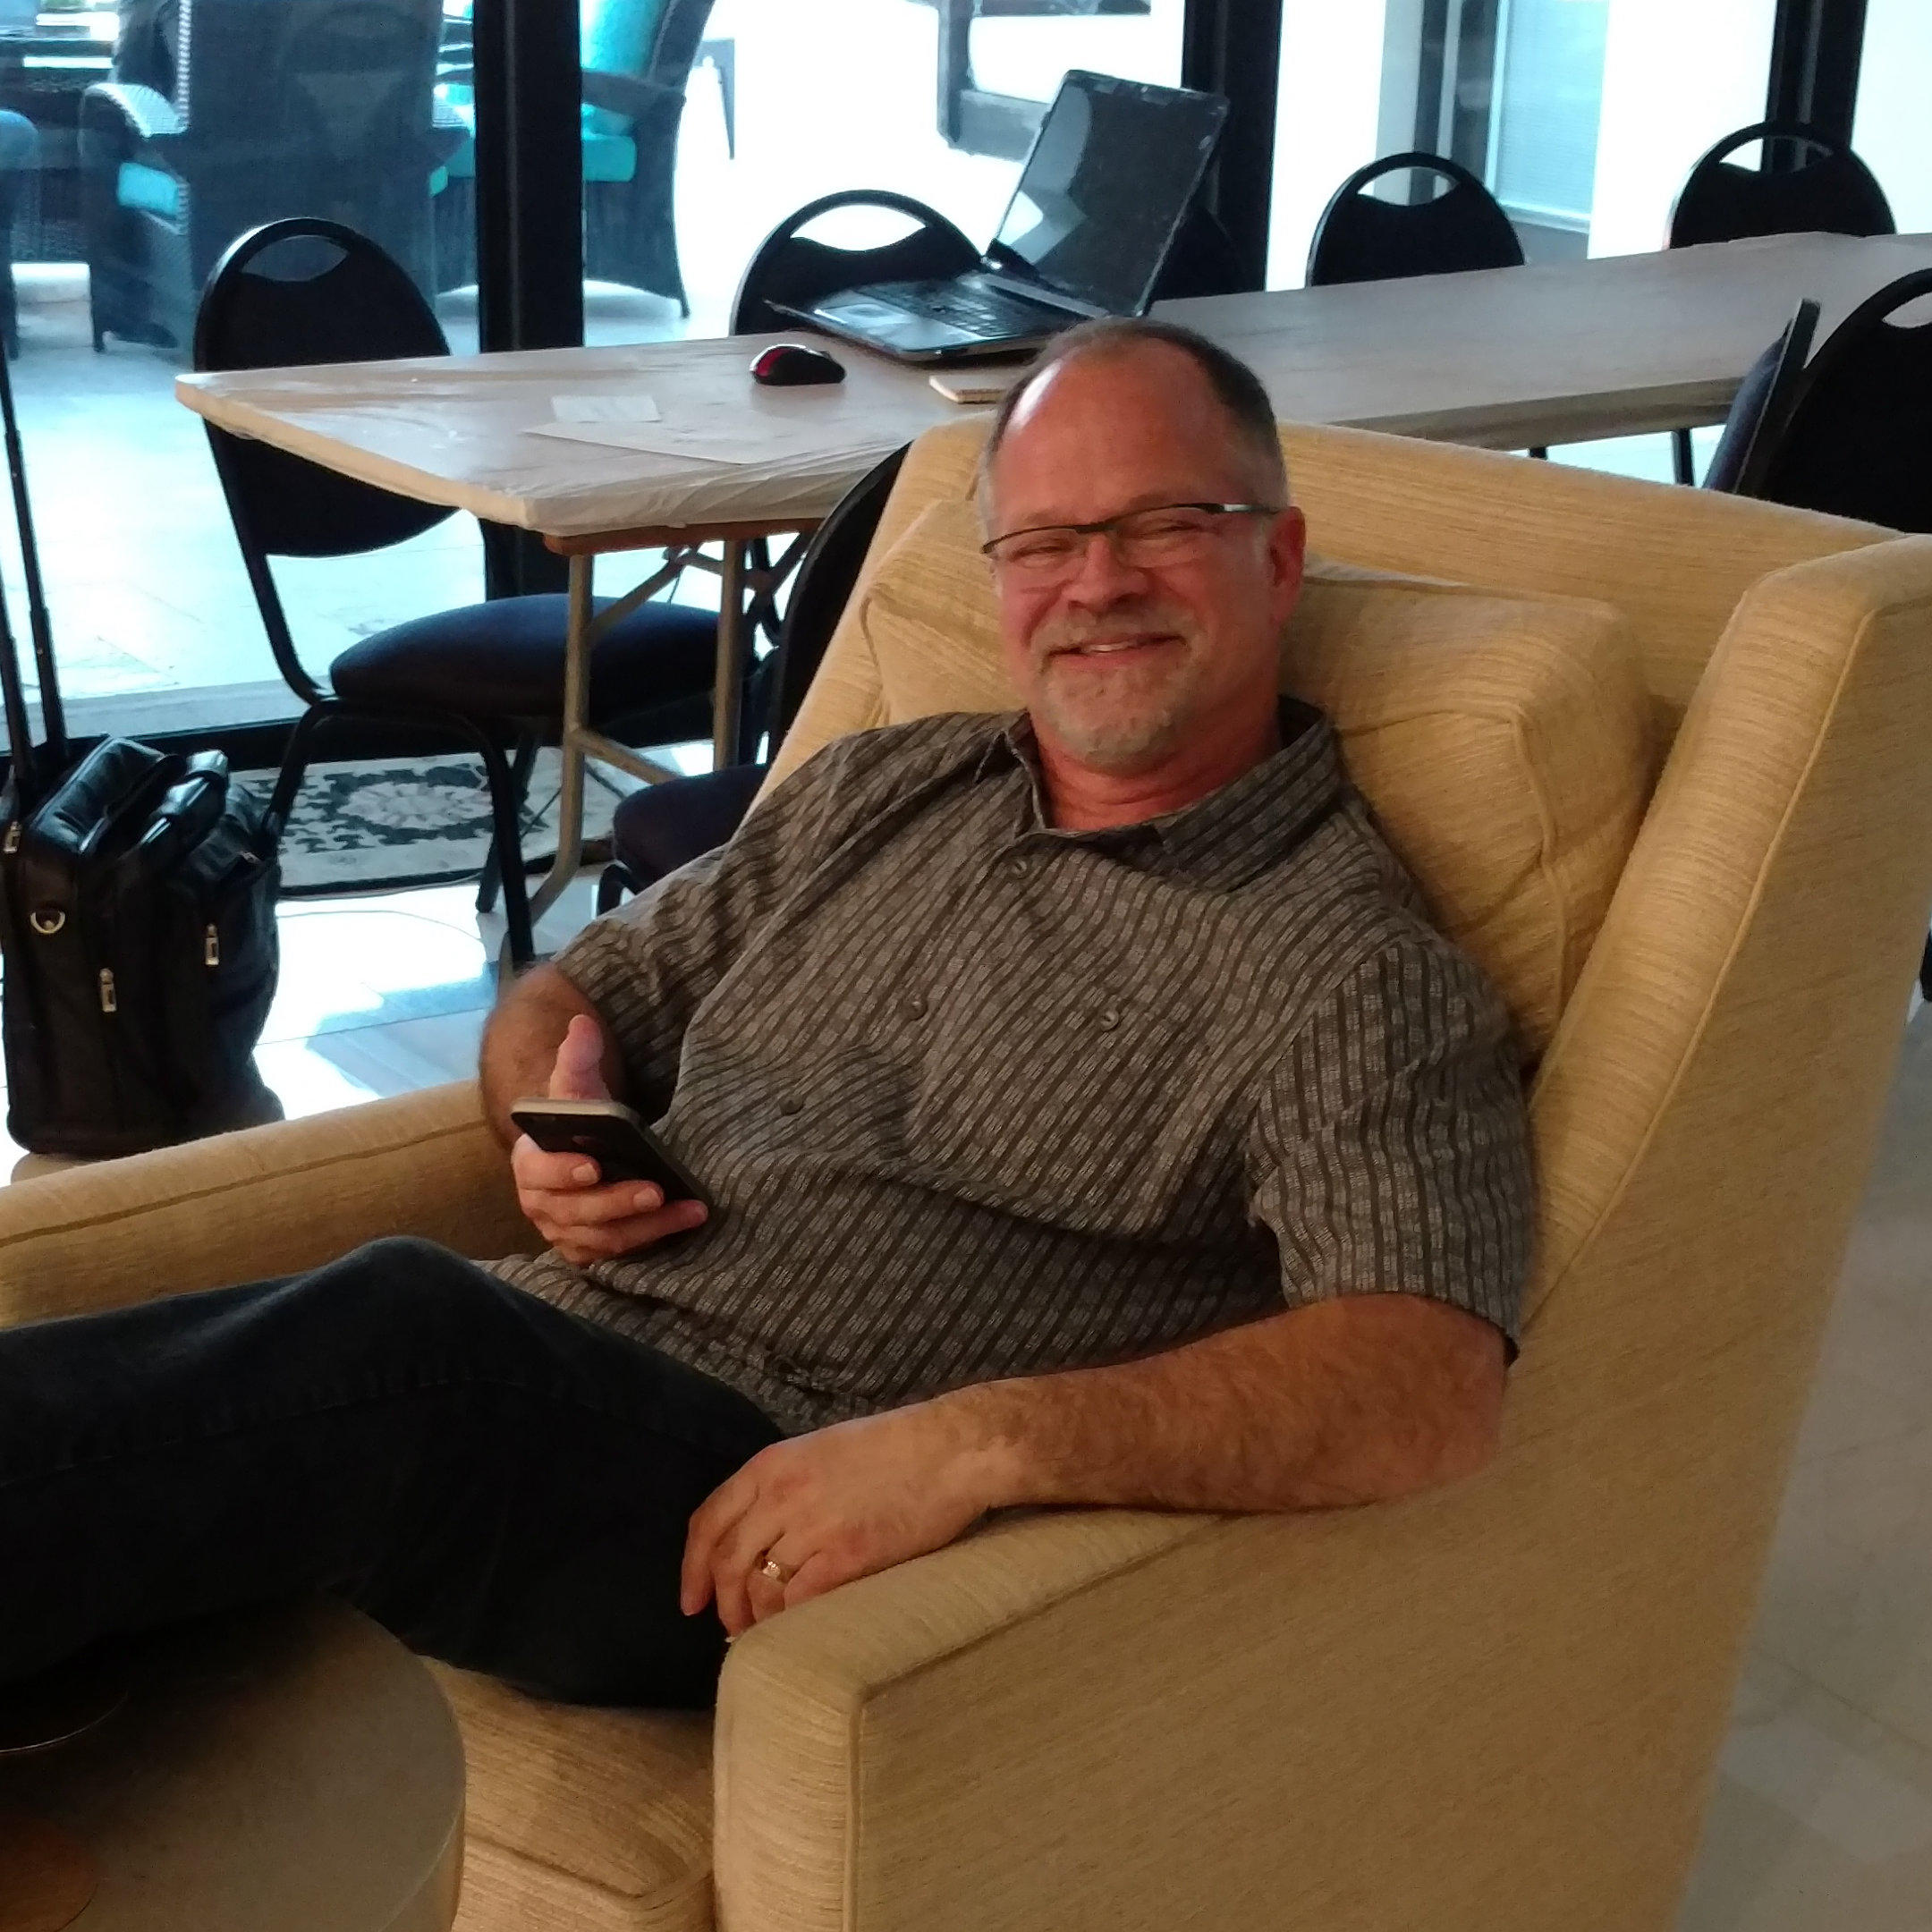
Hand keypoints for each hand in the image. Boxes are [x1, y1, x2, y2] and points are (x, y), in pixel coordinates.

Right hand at [511, 1013, 706, 1265]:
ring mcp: (564, 1232)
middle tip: (655, 1190)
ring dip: (646, 1227)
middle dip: (617, 1202)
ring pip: (602, 1238)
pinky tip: (683, 1224)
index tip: (593, 1165)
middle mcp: (542, 1204)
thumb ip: (576, 1059)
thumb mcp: (575, 1089)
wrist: (581, 1153)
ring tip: (687, 1209)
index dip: (562, 1171)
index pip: (539, 1171)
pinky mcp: (588, 1251)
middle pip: (575, 1211)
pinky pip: (616, 1255)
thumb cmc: (578, 1122)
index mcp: (530, 1162)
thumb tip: (583, 1024)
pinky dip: (650, 1241)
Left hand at [681, 1402, 1009, 1636]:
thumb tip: (759, 1536)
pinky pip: (800, 1602)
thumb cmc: (893, 1449)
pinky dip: (793, 1622)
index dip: (692, 1567)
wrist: (950, 1451)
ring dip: (760, 1619)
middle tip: (732, 1627)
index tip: (691, 1600)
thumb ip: (783, 1486)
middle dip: (724, 1603)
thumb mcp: (821, 1450)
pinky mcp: (847, 1557)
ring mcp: (813, 1527)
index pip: (708, 1521)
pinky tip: (801, 1631)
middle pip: (728, 1563)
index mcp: (772, 1465)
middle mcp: (783, 1496)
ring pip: (762, 1589)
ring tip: (771, 1632)